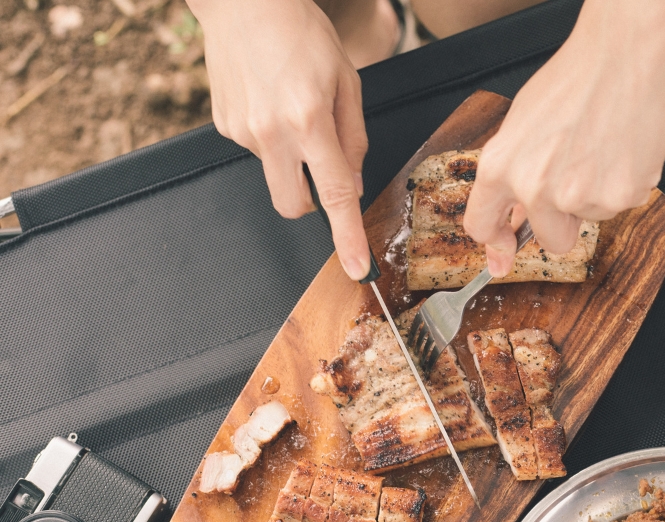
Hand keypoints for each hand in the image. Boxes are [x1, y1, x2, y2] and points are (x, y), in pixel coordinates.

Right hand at [191, 0, 371, 279]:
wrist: (243, 2)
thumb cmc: (301, 33)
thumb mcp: (346, 81)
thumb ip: (353, 138)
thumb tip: (351, 184)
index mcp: (310, 121)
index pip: (334, 195)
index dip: (347, 237)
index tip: (357, 268)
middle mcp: (272, 132)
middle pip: (293, 205)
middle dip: (312, 204)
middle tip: (322, 170)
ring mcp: (242, 131)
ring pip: (275, 174)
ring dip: (291, 158)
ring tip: (292, 108)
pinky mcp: (223, 125)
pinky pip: (256, 150)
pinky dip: (270, 136)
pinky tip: (270, 100)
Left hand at [463, 0, 664, 274]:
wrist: (622, 55)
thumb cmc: (576, 79)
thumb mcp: (523, 124)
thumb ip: (513, 174)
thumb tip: (512, 218)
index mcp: (501, 166)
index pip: (481, 225)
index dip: (496, 244)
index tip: (504, 253)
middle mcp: (535, 187)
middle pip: (552, 239)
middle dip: (566, 220)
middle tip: (580, 178)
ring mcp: (577, 195)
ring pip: (592, 218)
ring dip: (599, 193)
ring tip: (603, 147)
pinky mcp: (619, 196)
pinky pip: (623, 205)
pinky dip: (627, 183)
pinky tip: (624, 149)